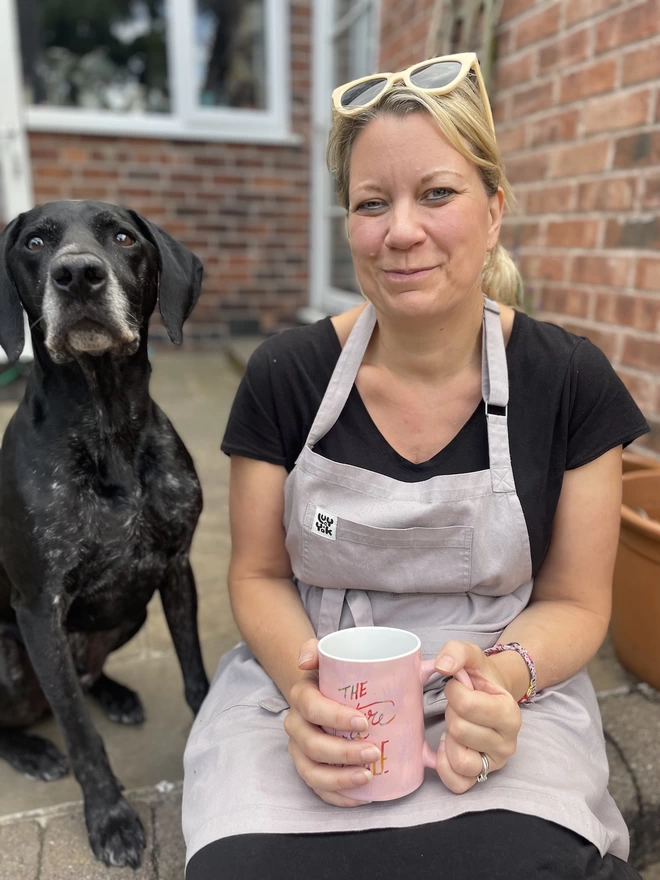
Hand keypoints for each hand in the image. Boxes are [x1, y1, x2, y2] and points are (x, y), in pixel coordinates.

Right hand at [284, 638, 380, 806]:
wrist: (319, 688)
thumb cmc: (333, 673)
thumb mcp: (331, 654)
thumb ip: (327, 649)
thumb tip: (323, 660)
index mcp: (302, 695)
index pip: (312, 707)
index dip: (335, 717)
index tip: (364, 722)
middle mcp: (296, 724)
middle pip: (312, 745)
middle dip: (343, 753)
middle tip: (373, 752)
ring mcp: (300, 749)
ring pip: (312, 772)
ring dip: (340, 779)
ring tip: (368, 777)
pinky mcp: (308, 767)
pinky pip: (318, 789)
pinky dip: (338, 797)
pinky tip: (362, 796)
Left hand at [434, 641, 521, 793]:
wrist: (492, 694)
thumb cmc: (480, 677)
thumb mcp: (472, 655)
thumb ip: (457, 651)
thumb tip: (442, 666)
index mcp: (509, 711)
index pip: (466, 703)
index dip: (454, 690)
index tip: (460, 686)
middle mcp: (508, 742)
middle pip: (459, 729)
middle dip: (452, 713)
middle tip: (460, 707)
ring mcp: (495, 762)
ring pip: (460, 759)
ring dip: (450, 739)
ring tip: (457, 726)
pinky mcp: (481, 775)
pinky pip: (458, 783)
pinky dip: (446, 766)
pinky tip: (447, 747)